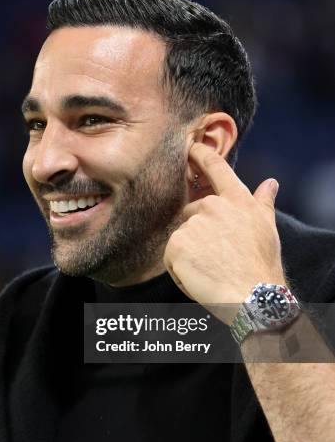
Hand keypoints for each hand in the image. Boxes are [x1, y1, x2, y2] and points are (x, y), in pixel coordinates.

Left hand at [163, 144, 285, 320]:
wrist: (252, 295)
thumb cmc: (262, 264)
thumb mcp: (267, 228)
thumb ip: (264, 202)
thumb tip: (270, 183)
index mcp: (236, 200)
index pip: (216, 168)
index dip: (201, 154)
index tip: (191, 146)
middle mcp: (212, 206)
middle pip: (192, 213)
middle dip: (198, 234)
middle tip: (218, 257)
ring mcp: (192, 225)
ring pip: (181, 238)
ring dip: (190, 254)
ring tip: (212, 269)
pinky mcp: (176, 245)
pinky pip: (171, 257)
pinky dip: (180, 270)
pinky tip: (199, 278)